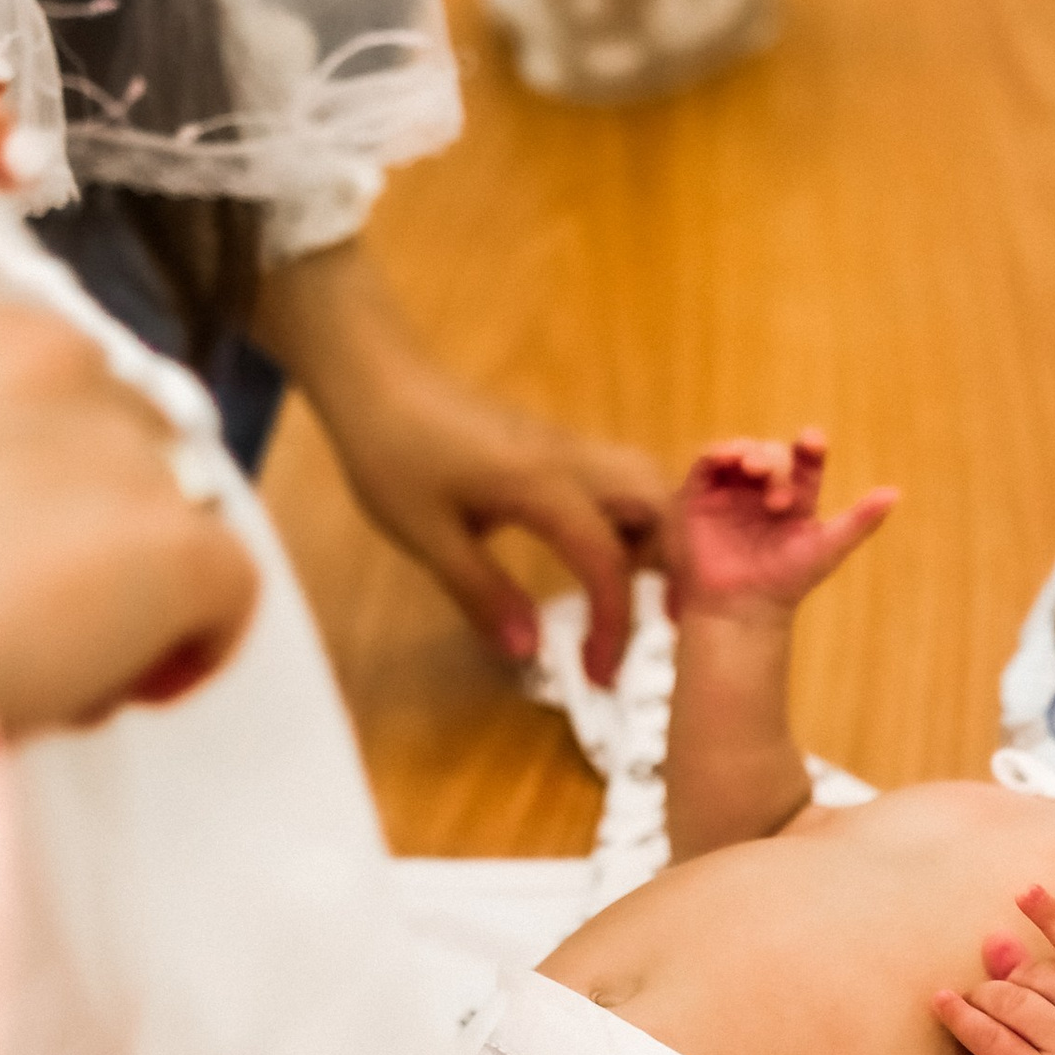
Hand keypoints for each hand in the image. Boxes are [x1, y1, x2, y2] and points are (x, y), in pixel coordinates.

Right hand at [0, 286, 257, 740]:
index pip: (51, 376)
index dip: (39, 466)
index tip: (3, 531)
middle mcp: (45, 351)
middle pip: (124, 435)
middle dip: (91, 520)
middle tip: (31, 607)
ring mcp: (117, 445)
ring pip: (175, 513)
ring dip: (134, 585)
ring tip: (59, 661)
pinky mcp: (172, 539)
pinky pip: (231, 590)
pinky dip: (196, 645)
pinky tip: (132, 687)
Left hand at [253, 240, 666, 684]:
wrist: (376, 380)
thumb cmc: (393, 454)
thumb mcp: (426, 535)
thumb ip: (481, 593)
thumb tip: (529, 651)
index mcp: (542, 485)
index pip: (608, 559)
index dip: (615, 623)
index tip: (601, 674)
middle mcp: (573, 460)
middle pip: (661, 501)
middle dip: (678, 565)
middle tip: (663, 625)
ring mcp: (569, 447)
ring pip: (648, 483)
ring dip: (662, 537)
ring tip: (642, 595)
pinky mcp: (558, 446)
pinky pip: (622, 479)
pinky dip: (637, 520)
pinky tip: (606, 557)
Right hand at [661, 432, 897, 620]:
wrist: (741, 610)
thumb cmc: (786, 582)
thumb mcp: (827, 549)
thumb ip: (860, 522)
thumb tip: (895, 493)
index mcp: (797, 498)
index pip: (806, 463)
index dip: (810, 449)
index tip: (813, 441)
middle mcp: (763, 490)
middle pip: (772, 456)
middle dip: (776, 464)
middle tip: (778, 498)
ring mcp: (732, 492)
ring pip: (741, 453)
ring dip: (748, 452)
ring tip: (753, 468)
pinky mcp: (701, 496)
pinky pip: (707, 464)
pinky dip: (716, 454)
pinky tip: (726, 458)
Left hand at [933, 885, 1054, 1054]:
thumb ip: (1045, 980)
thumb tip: (994, 937)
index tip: (1025, 890)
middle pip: (1038, 975)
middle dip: (1008, 979)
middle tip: (997, 997)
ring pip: (1011, 1001)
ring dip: (984, 998)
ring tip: (975, 1006)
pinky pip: (989, 1037)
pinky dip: (961, 1017)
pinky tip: (941, 1004)